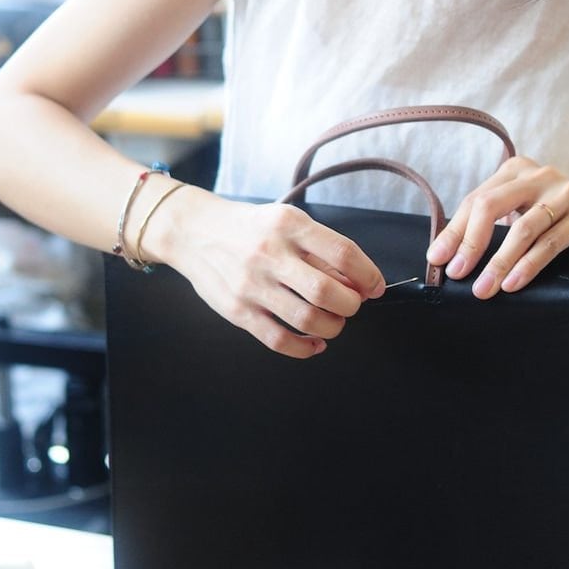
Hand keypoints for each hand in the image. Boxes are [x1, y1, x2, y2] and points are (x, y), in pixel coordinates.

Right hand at [155, 189, 385, 358]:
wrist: (194, 231)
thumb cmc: (249, 227)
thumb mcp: (286, 220)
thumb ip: (319, 248)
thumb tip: (357, 281)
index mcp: (289, 225)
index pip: (343, 253)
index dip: (368, 275)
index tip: (375, 287)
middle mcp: (270, 254)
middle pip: (327, 292)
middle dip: (351, 304)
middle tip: (351, 304)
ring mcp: (251, 285)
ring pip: (307, 319)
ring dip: (332, 326)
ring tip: (333, 321)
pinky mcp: (237, 310)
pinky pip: (279, 340)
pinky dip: (305, 348)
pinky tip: (314, 343)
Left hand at [426, 156, 568, 297]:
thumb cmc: (552, 224)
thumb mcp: (518, 216)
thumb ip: (488, 226)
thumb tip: (445, 256)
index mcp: (515, 171)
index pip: (475, 200)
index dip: (454, 232)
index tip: (438, 259)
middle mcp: (539, 175)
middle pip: (492, 206)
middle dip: (470, 244)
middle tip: (458, 274)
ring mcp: (565, 192)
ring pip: (523, 229)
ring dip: (499, 262)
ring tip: (485, 287)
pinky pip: (550, 243)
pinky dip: (528, 266)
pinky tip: (513, 283)